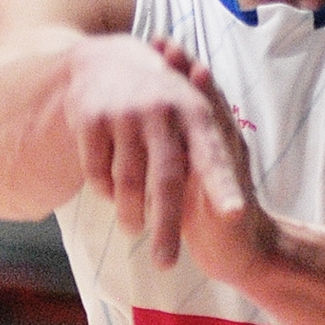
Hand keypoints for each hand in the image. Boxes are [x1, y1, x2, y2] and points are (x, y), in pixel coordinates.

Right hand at [63, 34, 255, 268]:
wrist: (105, 61)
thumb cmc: (161, 100)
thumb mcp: (192, 114)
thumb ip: (209, 155)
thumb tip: (232, 211)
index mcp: (195, 111)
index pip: (212, 155)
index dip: (223, 185)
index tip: (235, 215)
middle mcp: (161, 109)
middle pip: (166, 179)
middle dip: (166, 227)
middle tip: (166, 263)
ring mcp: (123, 112)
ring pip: (128, 182)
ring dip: (131, 214)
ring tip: (135, 229)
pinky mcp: (90, 118)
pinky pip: (97, 171)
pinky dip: (104, 191)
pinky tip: (111, 195)